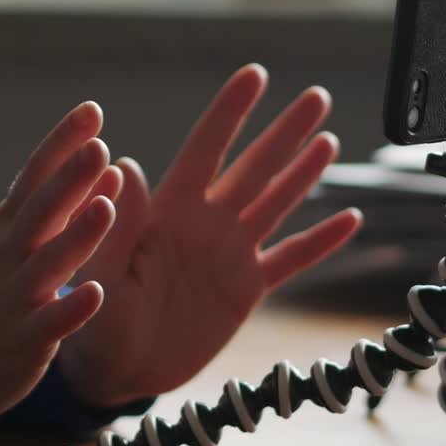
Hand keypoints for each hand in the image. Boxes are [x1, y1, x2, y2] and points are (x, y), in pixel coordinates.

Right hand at [0, 101, 125, 424]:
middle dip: (69, 179)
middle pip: (39, 211)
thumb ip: (62, 206)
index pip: (34, 175)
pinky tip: (96, 294)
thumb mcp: (18, 243)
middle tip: (98, 147)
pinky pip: (49, 324)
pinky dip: (71, 309)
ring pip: (47, 264)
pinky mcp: (23, 340)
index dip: (61, 143)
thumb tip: (104, 161)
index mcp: (9, 226)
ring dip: (76, 236)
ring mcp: (14, 297)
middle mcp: (8, 255)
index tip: (92, 110)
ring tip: (107, 207)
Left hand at [57, 64, 361, 406]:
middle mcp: (206, 222)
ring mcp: (229, 253)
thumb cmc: (95, 319)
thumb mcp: (101, 270)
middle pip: (255, 166)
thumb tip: (124, 165)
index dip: (231, 111)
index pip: (206, 148)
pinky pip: (291, 260)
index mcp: (169, 210)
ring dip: (305, 173)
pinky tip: (350, 220)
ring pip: (277, 204)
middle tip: (317, 96)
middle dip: (285, 131)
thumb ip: (118, 224)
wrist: (116, 370)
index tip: (255, 74)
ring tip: (330, 140)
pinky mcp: (246, 290)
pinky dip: (320, 242)